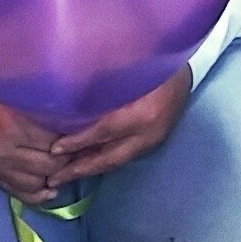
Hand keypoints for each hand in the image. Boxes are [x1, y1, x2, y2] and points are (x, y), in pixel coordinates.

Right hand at [0, 62, 67, 203]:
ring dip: (54, 176)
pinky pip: (18, 192)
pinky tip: (49, 187)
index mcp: (13, 124)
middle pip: (50, 166)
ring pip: (36, 183)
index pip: (55, 142)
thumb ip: (39, 105)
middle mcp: (5, 150)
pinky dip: (37, 193)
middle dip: (68, 159)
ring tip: (65, 165)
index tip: (84, 134)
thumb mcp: (13, 90)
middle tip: (79, 149)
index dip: (73, 140)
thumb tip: (69, 115)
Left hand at [46, 67, 191, 184]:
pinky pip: (125, 156)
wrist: (186, 70)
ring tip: (66, 174)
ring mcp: (154, 140)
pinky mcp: (154, 142)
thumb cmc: (155, 62)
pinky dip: (104, 160)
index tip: (54, 149)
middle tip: (54, 179)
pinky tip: (88, 160)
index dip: (77, 142)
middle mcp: (149, 133)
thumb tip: (70, 98)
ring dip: (91, 168)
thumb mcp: (130, 69)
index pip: (104, 132)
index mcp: (142, 113)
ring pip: (117, 161)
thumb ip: (104, 84)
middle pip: (109, 157)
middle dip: (80, 169)